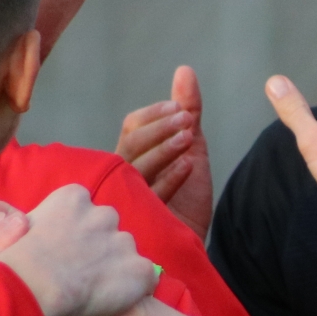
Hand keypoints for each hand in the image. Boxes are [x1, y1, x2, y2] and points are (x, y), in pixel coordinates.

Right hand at [0, 187, 156, 315]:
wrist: (29, 292)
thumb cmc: (5, 264)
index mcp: (72, 197)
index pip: (77, 216)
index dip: (62, 243)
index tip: (48, 262)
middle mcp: (104, 213)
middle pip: (103, 233)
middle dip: (90, 254)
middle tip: (66, 282)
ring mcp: (125, 242)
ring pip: (122, 257)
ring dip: (108, 275)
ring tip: (83, 298)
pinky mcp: (140, 272)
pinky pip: (141, 281)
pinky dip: (128, 295)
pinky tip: (106, 308)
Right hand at [116, 66, 211, 239]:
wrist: (191, 245)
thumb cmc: (185, 197)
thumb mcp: (191, 148)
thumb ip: (188, 110)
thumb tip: (185, 70)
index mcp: (133, 157)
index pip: (132, 127)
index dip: (154, 115)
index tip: (178, 107)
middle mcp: (125, 176)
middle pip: (131, 145)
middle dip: (159, 129)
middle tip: (186, 119)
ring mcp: (132, 199)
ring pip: (138, 168)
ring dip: (164, 149)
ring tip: (188, 137)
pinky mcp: (145, 221)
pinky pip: (153, 196)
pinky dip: (170, 178)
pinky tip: (188, 166)